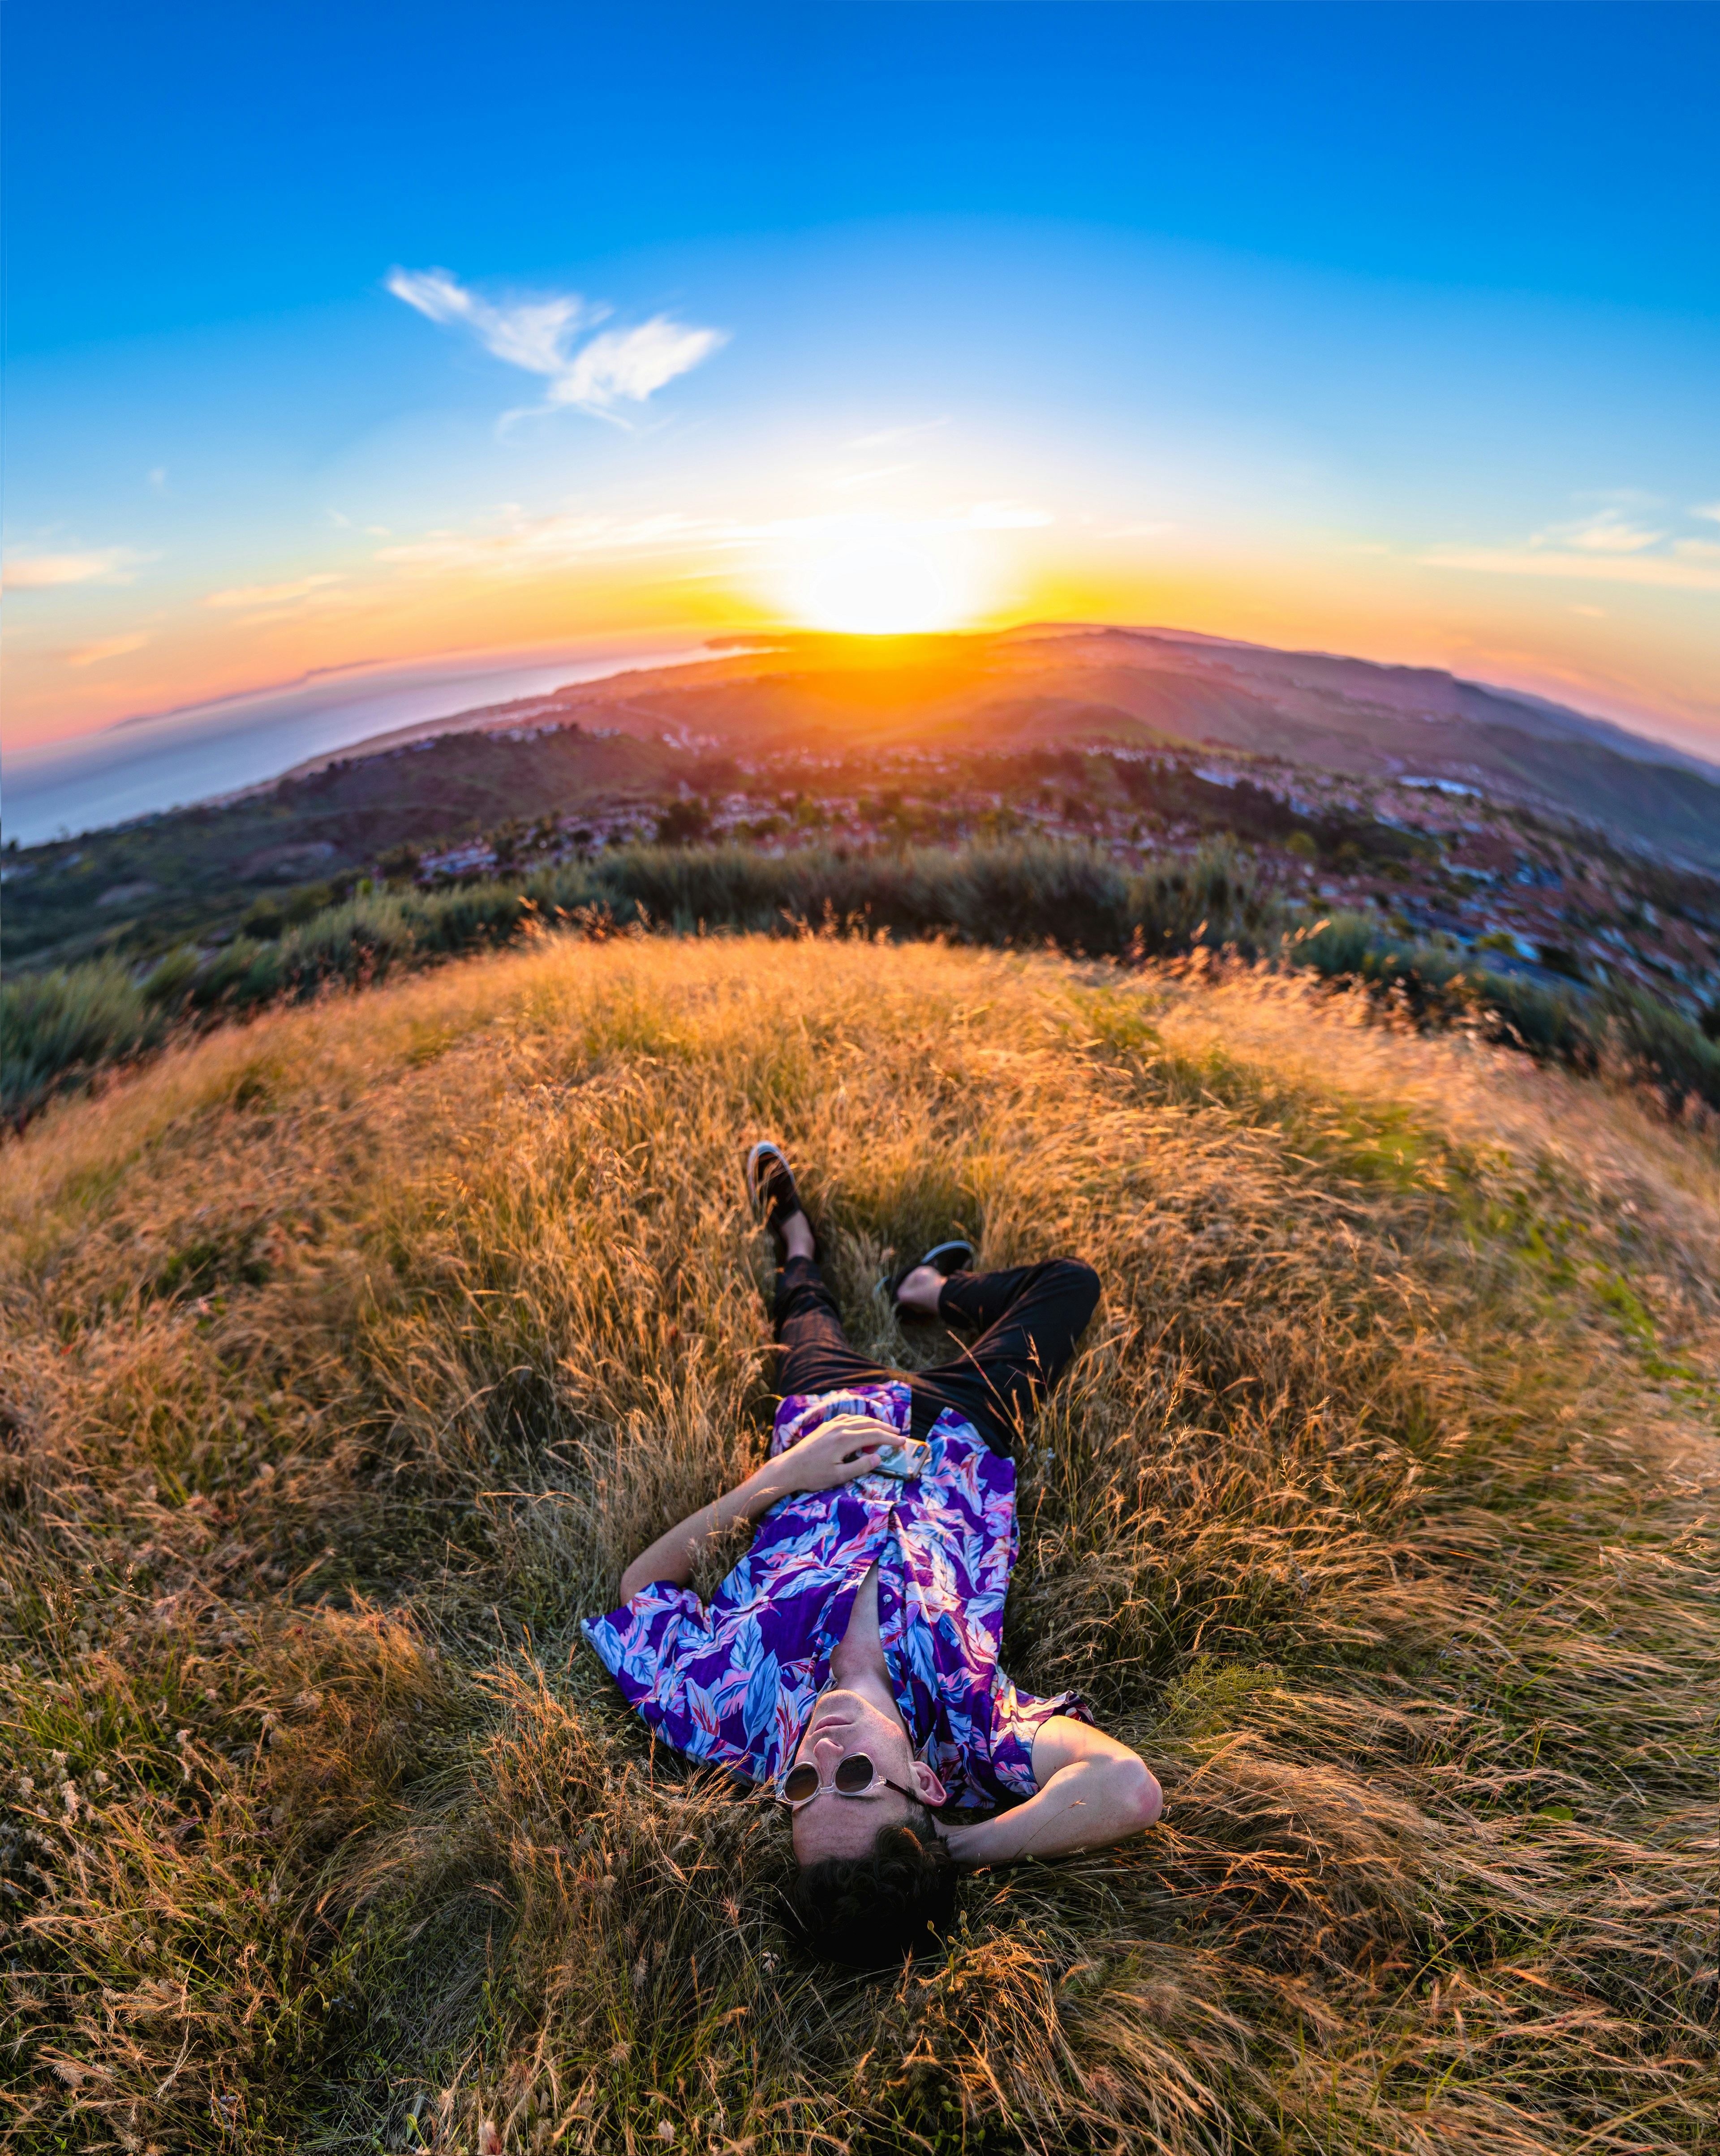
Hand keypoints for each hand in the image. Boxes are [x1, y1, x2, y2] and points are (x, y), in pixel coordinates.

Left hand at [771, 1413, 889, 1493]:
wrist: (789, 1468)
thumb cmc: (813, 1475)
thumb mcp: (839, 1476)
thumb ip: (860, 1466)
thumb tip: (878, 1458)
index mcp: (845, 1440)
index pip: (874, 1435)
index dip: (890, 1439)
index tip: (902, 1442)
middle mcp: (839, 1428)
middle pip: (868, 1424)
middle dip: (885, 1428)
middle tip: (898, 1434)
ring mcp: (831, 1425)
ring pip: (857, 1419)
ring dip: (873, 1423)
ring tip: (884, 1429)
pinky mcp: (825, 1427)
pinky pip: (847, 1418)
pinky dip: (859, 1420)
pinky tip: (861, 1425)